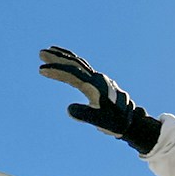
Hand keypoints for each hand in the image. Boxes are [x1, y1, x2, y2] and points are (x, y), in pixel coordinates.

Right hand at [37, 46, 159, 151]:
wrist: (133, 122)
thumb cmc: (116, 123)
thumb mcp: (101, 122)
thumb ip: (85, 115)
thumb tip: (68, 109)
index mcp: (96, 87)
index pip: (73, 75)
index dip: (57, 71)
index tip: (41, 70)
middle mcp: (98, 79)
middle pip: (75, 64)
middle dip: (58, 58)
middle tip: (41, 53)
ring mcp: (99, 80)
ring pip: (79, 64)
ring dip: (64, 57)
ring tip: (50, 52)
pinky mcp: (99, 83)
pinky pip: (83, 69)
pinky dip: (72, 63)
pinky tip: (67, 63)